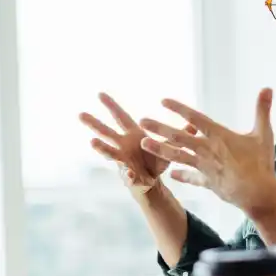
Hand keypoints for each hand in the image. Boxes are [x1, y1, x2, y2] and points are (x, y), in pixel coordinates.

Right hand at [80, 92, 195, 193]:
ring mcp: (123, 161)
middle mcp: (123, 146)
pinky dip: (130, 175)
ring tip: (92, 142)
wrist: (152, 182)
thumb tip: (194, 123)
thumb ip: (179, 134)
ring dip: (101, 148)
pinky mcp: (129, 176)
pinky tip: (131, 174)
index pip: (120, 117)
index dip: (111, 106)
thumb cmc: (156, 160)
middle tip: (80, 114)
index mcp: (132, 135)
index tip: (100, 93)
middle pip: (106, 132)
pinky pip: (129, 176)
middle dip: (94, 123)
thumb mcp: (168, 145)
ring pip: (109, 153)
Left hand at [137, 88, 275, 212]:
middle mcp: (207, 150)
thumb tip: (268, 88)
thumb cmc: (260, 163)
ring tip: (143, 144)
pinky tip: (172, 175)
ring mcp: (205, 167)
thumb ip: (262, 110)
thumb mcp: (263, 133)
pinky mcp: (207, 182)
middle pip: (179, 136)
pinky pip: (192, 178)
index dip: (179, 108)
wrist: (257, 193)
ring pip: (178, 156)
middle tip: (142, 121)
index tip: (163, 101)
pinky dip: (182, 176)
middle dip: (159, 128)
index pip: (195, 118)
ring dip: (159, 149)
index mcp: (219, 136)